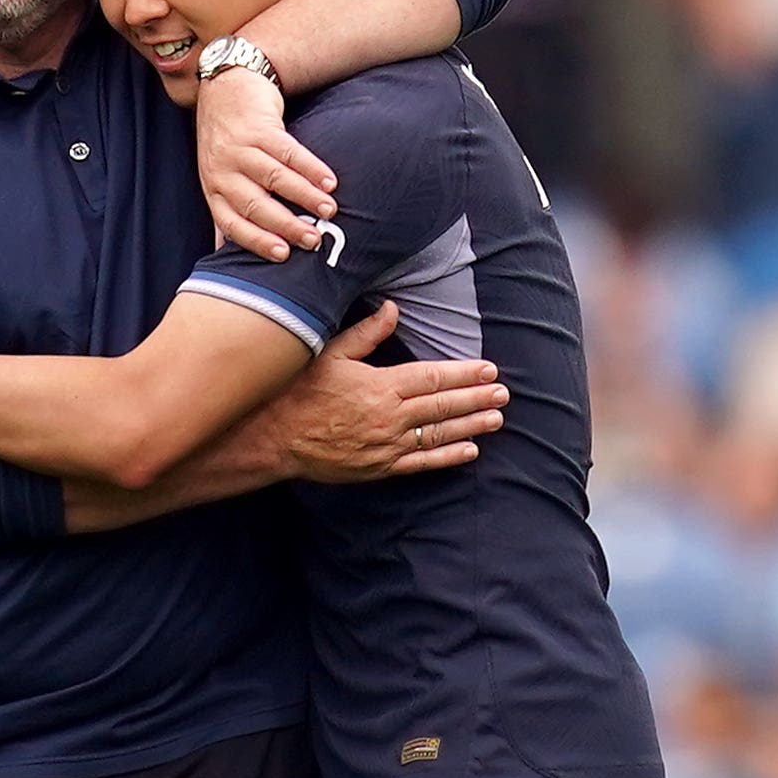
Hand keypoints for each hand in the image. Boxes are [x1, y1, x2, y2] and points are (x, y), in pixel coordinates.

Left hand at [195, 67, 337, 261]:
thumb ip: (228, 209)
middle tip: (313, 239)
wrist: (226, 87)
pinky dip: (312, 167)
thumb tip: (227, 254)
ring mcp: (240, 147)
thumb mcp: (218, 175)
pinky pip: (289, 152)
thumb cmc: (226, 140)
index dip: (257, 241)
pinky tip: (329, 181)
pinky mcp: (259, 127)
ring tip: (330, 210)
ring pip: (275, 178)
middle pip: (256, 205)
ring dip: (306, 196)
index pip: (232, 223)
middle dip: (286, 225)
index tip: (283, 255)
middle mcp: (222, 170)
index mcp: (213, 189)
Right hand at [264, 302, 507, 481]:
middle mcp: (390, 417)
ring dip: (471, 426)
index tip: (488, 369)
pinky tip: (469, 451)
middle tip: (503, 393)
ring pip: (438, 434)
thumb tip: (392, 310)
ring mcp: (386, 445)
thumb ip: (365, 334)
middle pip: (443, 405)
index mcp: (381, 385)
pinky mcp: (379, 468)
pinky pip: (421, 463)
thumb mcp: (329, 354)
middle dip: (476, 398)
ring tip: (496, 419)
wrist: (274, 438)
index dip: (464, 373)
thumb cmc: (298, 392)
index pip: (433, 377)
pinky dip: (447, 457)